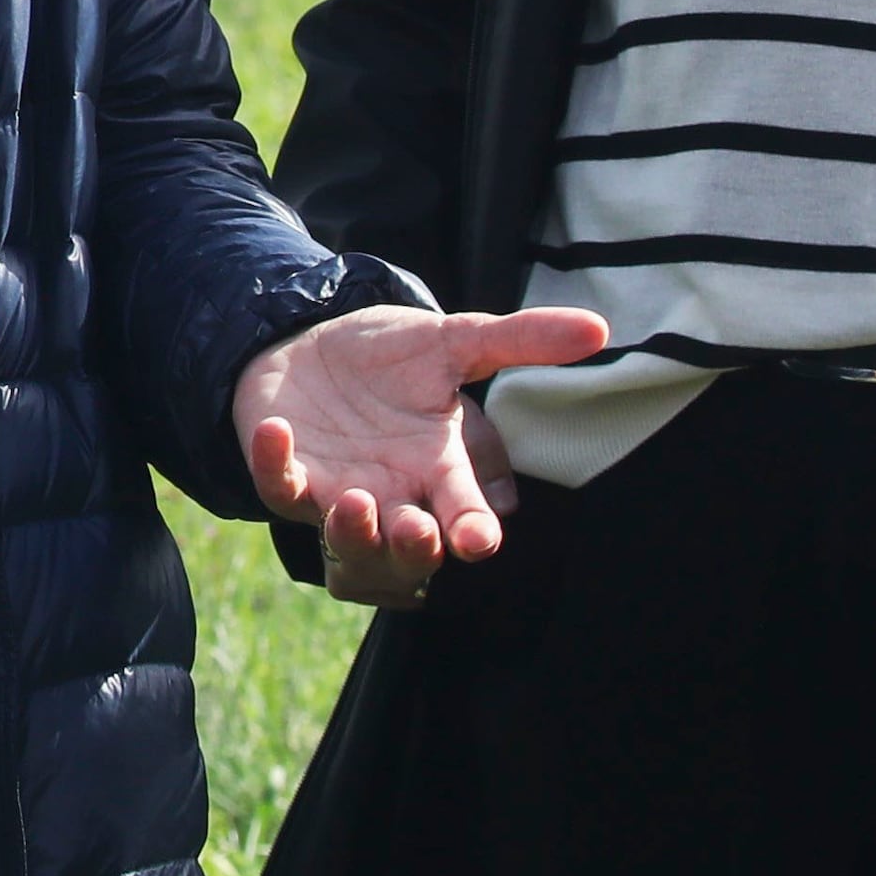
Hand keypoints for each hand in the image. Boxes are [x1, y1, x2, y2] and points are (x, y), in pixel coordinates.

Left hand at [235, 301, 610, 606]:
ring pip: (345, 533)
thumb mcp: (454, 340)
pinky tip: (279, 434)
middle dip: (413, 546)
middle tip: (419, 531)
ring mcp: (337, 488)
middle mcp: (392, 490)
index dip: (472, 528)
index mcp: (437, 467)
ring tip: (358, 502)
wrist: (312, 342)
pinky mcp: (287, 471)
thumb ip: (521, 340)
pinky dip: (275, 465)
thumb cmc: (390, 354)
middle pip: (406, 542)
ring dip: (351, 528)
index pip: (463, 511)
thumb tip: (600, 330)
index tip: (481, 539)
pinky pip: (278, 483)